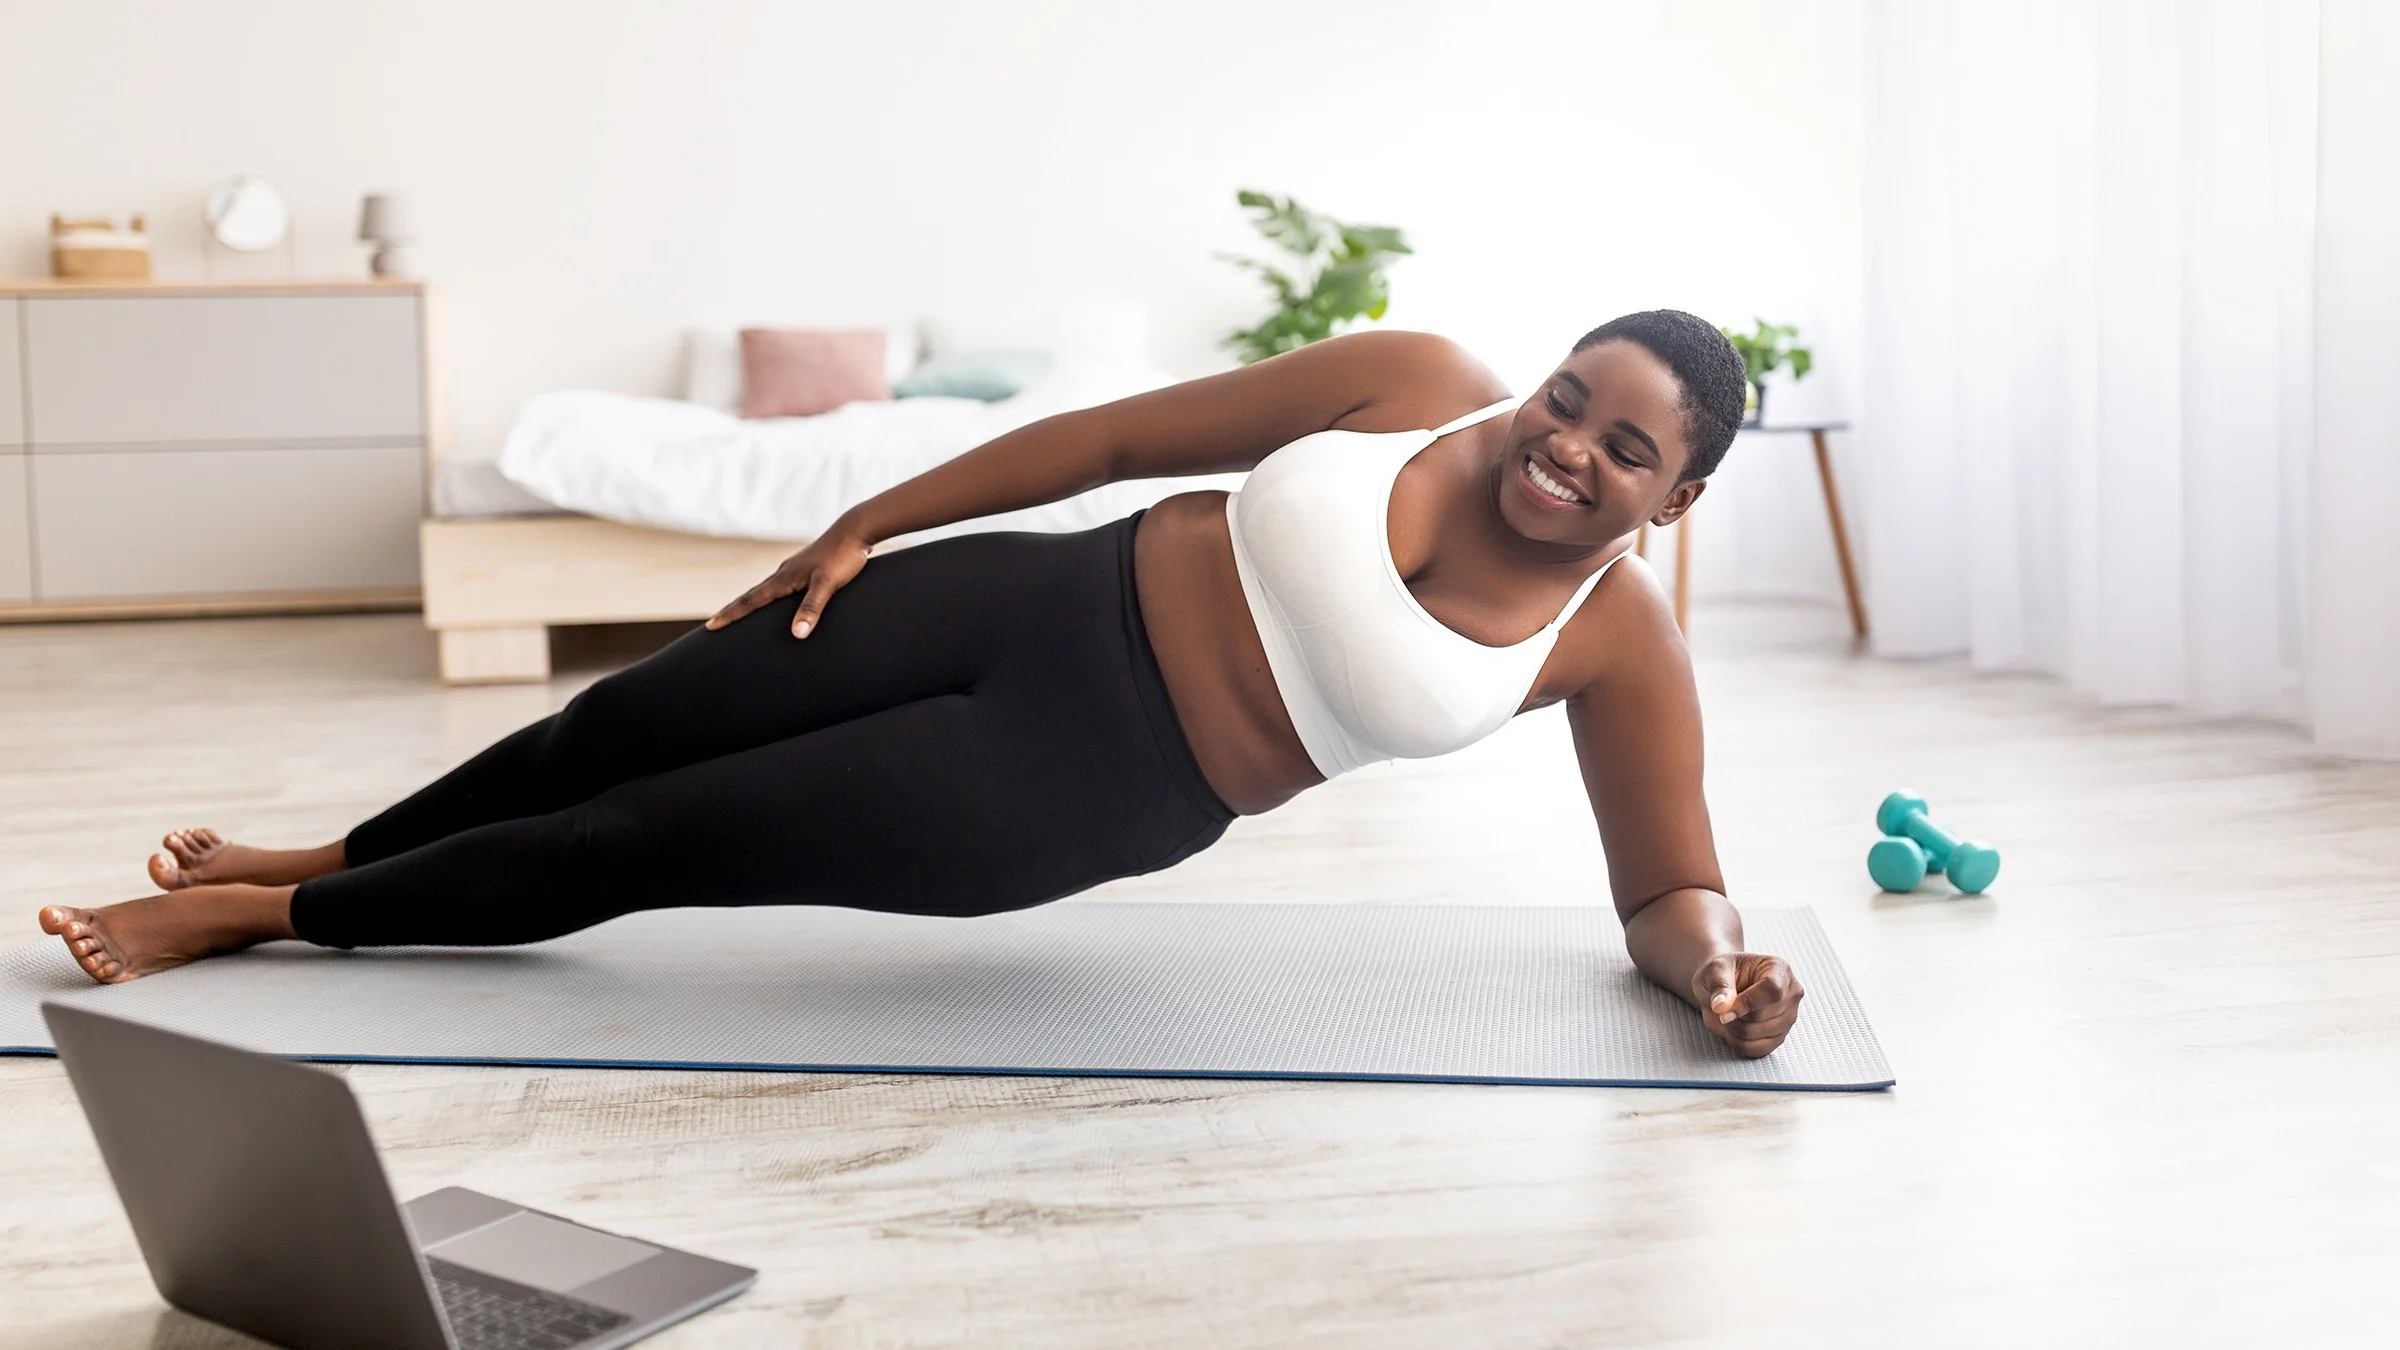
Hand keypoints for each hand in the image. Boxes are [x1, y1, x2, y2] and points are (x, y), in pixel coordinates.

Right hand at [705, 528, 872, 637]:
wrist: (856, 531)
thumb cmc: (843, 556)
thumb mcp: (828, 584)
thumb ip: (812, 608)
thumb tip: (797, 634)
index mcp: (784, 578)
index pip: (751, 601)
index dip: (731, 614)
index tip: (711, 626)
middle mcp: (784, 573)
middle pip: (752, 595)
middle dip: (733, 610)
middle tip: (715, 623)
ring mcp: (794, 569)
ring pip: (765, 590)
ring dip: (749, 603)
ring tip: (738, 614)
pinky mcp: (806, 568)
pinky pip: (780, 586)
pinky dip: (769, 596)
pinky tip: (775, 600)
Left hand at [1689, 952, 1803, 1058]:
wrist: (1725, 985)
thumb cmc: (1723, 973)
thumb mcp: (1714, 970)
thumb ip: (1719, 985)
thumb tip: (1721, 1006)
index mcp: (1779, 969)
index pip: (1772, 991)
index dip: (1746, 1003)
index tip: (1723, 1010)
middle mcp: (1790, 994)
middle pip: (1761, 1017)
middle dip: (1732, 1017)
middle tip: (1719, 1007)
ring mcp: (1788, 1018)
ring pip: (1756, 1036)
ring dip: (1731, 1030)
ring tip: (1725, 1015)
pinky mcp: (1779, 1037)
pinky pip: (1757, 1050)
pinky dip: (1737, 1043)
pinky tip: (1731, 1029)